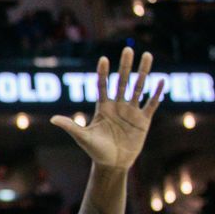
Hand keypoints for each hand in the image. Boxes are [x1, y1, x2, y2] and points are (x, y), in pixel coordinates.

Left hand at [51, 47, 163, 170]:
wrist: (112, 164)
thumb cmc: (95, 151)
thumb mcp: (83, 137)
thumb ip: (71, 126)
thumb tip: (52, 120)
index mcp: (103, 108)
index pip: (102, 86)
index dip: (103, 73)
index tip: (103, 59)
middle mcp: (118, 106)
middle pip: (122, 81)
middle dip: (126, 66)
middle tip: (128, 49)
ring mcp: (131, 112)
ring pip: (138, 88)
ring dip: (143, 73)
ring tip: (147, 56)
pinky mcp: (143, 120)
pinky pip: (151, 104)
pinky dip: (156, 93)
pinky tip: (161, 80)